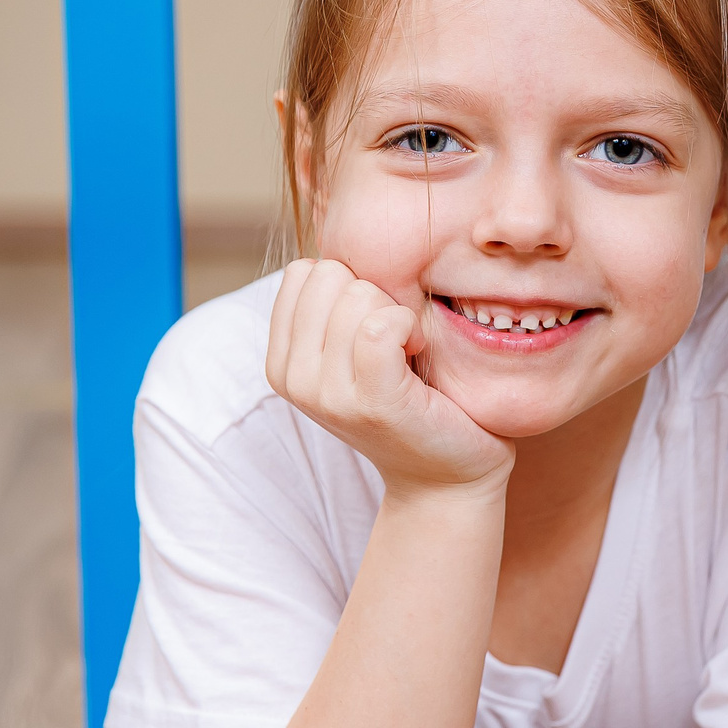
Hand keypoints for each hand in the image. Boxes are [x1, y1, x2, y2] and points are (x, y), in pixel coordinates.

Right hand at [267, 259, 512, 494]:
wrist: (445, 475)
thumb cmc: (411, 401)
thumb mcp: (353, 353)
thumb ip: (331, 309)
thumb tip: (334, 252)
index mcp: (282, 363)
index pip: (303, 272)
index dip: (348, 283)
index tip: (374, 325)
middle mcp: (294, 380)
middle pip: (329, 275)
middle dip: (372, 293)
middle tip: (395, 340)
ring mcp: (329, 394)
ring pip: (357, 295)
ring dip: (396, 312)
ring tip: (409, 353)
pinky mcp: (374, 401)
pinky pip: (381, 326)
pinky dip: (409, 326)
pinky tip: (418, 352)